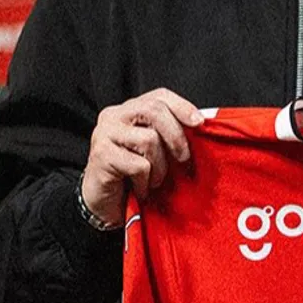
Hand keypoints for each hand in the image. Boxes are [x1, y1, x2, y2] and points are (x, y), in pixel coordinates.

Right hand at [81, 89, 204, 226]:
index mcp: (128, 110)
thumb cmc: (133, 176)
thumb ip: (170, 133)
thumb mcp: (156, 150)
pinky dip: (145, 182)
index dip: (182, 106)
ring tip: (154, 181)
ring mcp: (104, 134)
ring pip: (149, 139)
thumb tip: (201, 124)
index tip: (200, 123)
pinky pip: (139, 165)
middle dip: (176, 136)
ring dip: (160, 167)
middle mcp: (113, 116)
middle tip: (183, 159)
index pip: (159, 96)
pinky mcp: (101, 155)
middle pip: (154, 110)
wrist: (104, 206)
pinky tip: (139, 189)